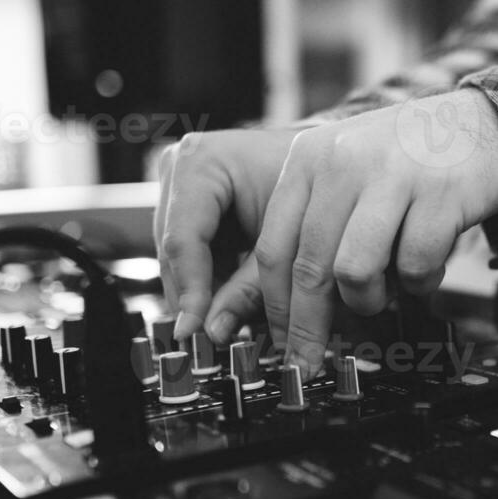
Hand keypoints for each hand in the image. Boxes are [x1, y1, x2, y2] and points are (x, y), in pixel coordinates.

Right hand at [152, 126, 302, 344]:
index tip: (196, 330)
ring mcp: (176, 183)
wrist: (324, 158)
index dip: (190, 290)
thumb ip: (248, 288)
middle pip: (172, 250)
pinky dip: (205, 279)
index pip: (183, 239)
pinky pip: (186, 251)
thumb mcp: (284, 240)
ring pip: (174, 256)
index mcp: (200, 162)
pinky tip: (224, 304)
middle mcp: (178, 166)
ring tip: (222, 327)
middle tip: (208, 341)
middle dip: (192, 298)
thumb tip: (215, 331)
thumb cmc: (313, 185)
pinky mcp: (185, 202)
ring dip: (198, 293)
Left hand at [160, 89, 497, 379]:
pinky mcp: (438, 193)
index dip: (275, 307)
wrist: (481, 127)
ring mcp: (392, 175)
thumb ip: (315, 226)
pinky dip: (421, 281)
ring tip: (388, 288)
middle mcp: (343, 161)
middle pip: (309, 267)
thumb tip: (290, 306)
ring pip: (354, 272)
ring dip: (371, 299)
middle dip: (309, 327)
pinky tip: (429, 264)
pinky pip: (414, 266)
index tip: (282, 343)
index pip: (273, 247)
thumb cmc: (408, 163)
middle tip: (311, 362)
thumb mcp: (346, 175)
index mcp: (308, 160)